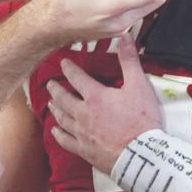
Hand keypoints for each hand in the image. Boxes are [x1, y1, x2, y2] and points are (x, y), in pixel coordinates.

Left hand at [46, 34, 161, 172]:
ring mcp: (81, 133)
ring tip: (51, 103)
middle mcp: (83, 113)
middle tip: (50, 84)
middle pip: (63, 98)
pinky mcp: (84, 150)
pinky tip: (55, 131)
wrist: (141, 155)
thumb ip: (129, 61)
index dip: (69, 68)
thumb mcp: (139, 86)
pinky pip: (66, 141)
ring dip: (56, 109)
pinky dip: (58, 135)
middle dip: (56, 89)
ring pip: (62, 118)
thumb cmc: (141, 121)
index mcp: (95, 96)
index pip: (76, 77)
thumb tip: (124, 36)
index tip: (63, 63)